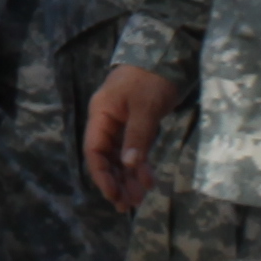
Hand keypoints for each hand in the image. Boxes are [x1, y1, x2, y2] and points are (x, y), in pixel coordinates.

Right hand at [85, 63, 181, 212]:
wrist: (166, 55)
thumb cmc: (150, 79)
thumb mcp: (145, 108)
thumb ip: (137, 137)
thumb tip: (130, 166)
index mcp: (101, 114)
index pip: (94, 150)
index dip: (101, 175)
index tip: (114, 195)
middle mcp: (108, 121)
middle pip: (106, 157)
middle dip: (116, 181)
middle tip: (129, 205)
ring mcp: (123, 123)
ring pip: (121, 157)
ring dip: (129, 178)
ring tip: (139, 199)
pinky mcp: (138, 124)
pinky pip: (134, 151)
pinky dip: (140, 166)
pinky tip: (148, 180)